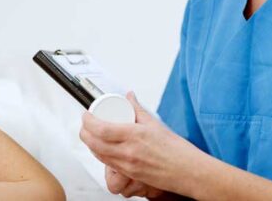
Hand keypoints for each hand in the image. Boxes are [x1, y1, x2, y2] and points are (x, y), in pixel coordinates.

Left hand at [80, 92, 203, 195]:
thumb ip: (138, 108)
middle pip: (94, 143)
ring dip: (91, 144)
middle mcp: (128, 152)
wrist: (188, 172)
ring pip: (99, 155)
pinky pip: (108, 165)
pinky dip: (100, 155)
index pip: (101, 129)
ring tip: (92, 133)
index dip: (88, 121)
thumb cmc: (176, 150)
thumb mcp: (155, 123)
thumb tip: (129, 96)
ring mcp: (127, 166)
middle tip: (85, 123)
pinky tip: (103, 148)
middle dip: (84, 132)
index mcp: (134, 136)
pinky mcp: (130, 175)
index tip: (86, 114)